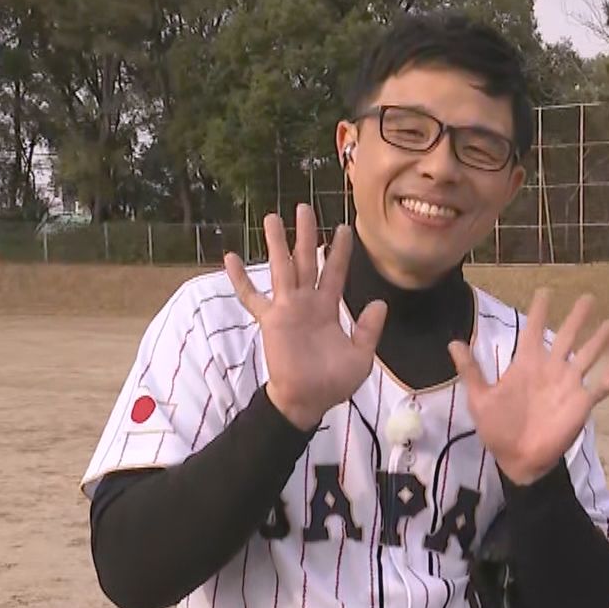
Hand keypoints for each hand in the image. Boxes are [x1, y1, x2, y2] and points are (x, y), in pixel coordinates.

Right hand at [225, 204, 386, 430]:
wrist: (307, 400)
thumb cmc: (333, 382)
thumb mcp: (361, 356)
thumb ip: (369, 329)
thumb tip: (378, 302)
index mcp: (329, 308)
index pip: (335, 271)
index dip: (339, 251)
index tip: (344, 227)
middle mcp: (307, 302)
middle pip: (306, 260)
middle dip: (306, 234)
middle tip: (305, 207)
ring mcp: (287, 309)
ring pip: (281, 268)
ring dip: (277, 244)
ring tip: (272, 217)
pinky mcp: (271, 321)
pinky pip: (252, 297)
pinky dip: (240, 279)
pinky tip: (230, 258)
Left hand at [449, 288, 608, 485]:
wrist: (517, 459)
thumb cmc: (498, 429)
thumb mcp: (480, 399)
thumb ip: (472, 371)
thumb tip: (452, 343)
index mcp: (526, 365)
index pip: (533, 332)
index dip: (538, 312)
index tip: (545, 291)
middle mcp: (550, 370)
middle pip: (566, 337)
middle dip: (576, 317)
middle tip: (588, 297)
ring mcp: (568, 386)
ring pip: (587, 356)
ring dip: (598, 340)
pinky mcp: (581, 404)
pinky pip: (600, 387)